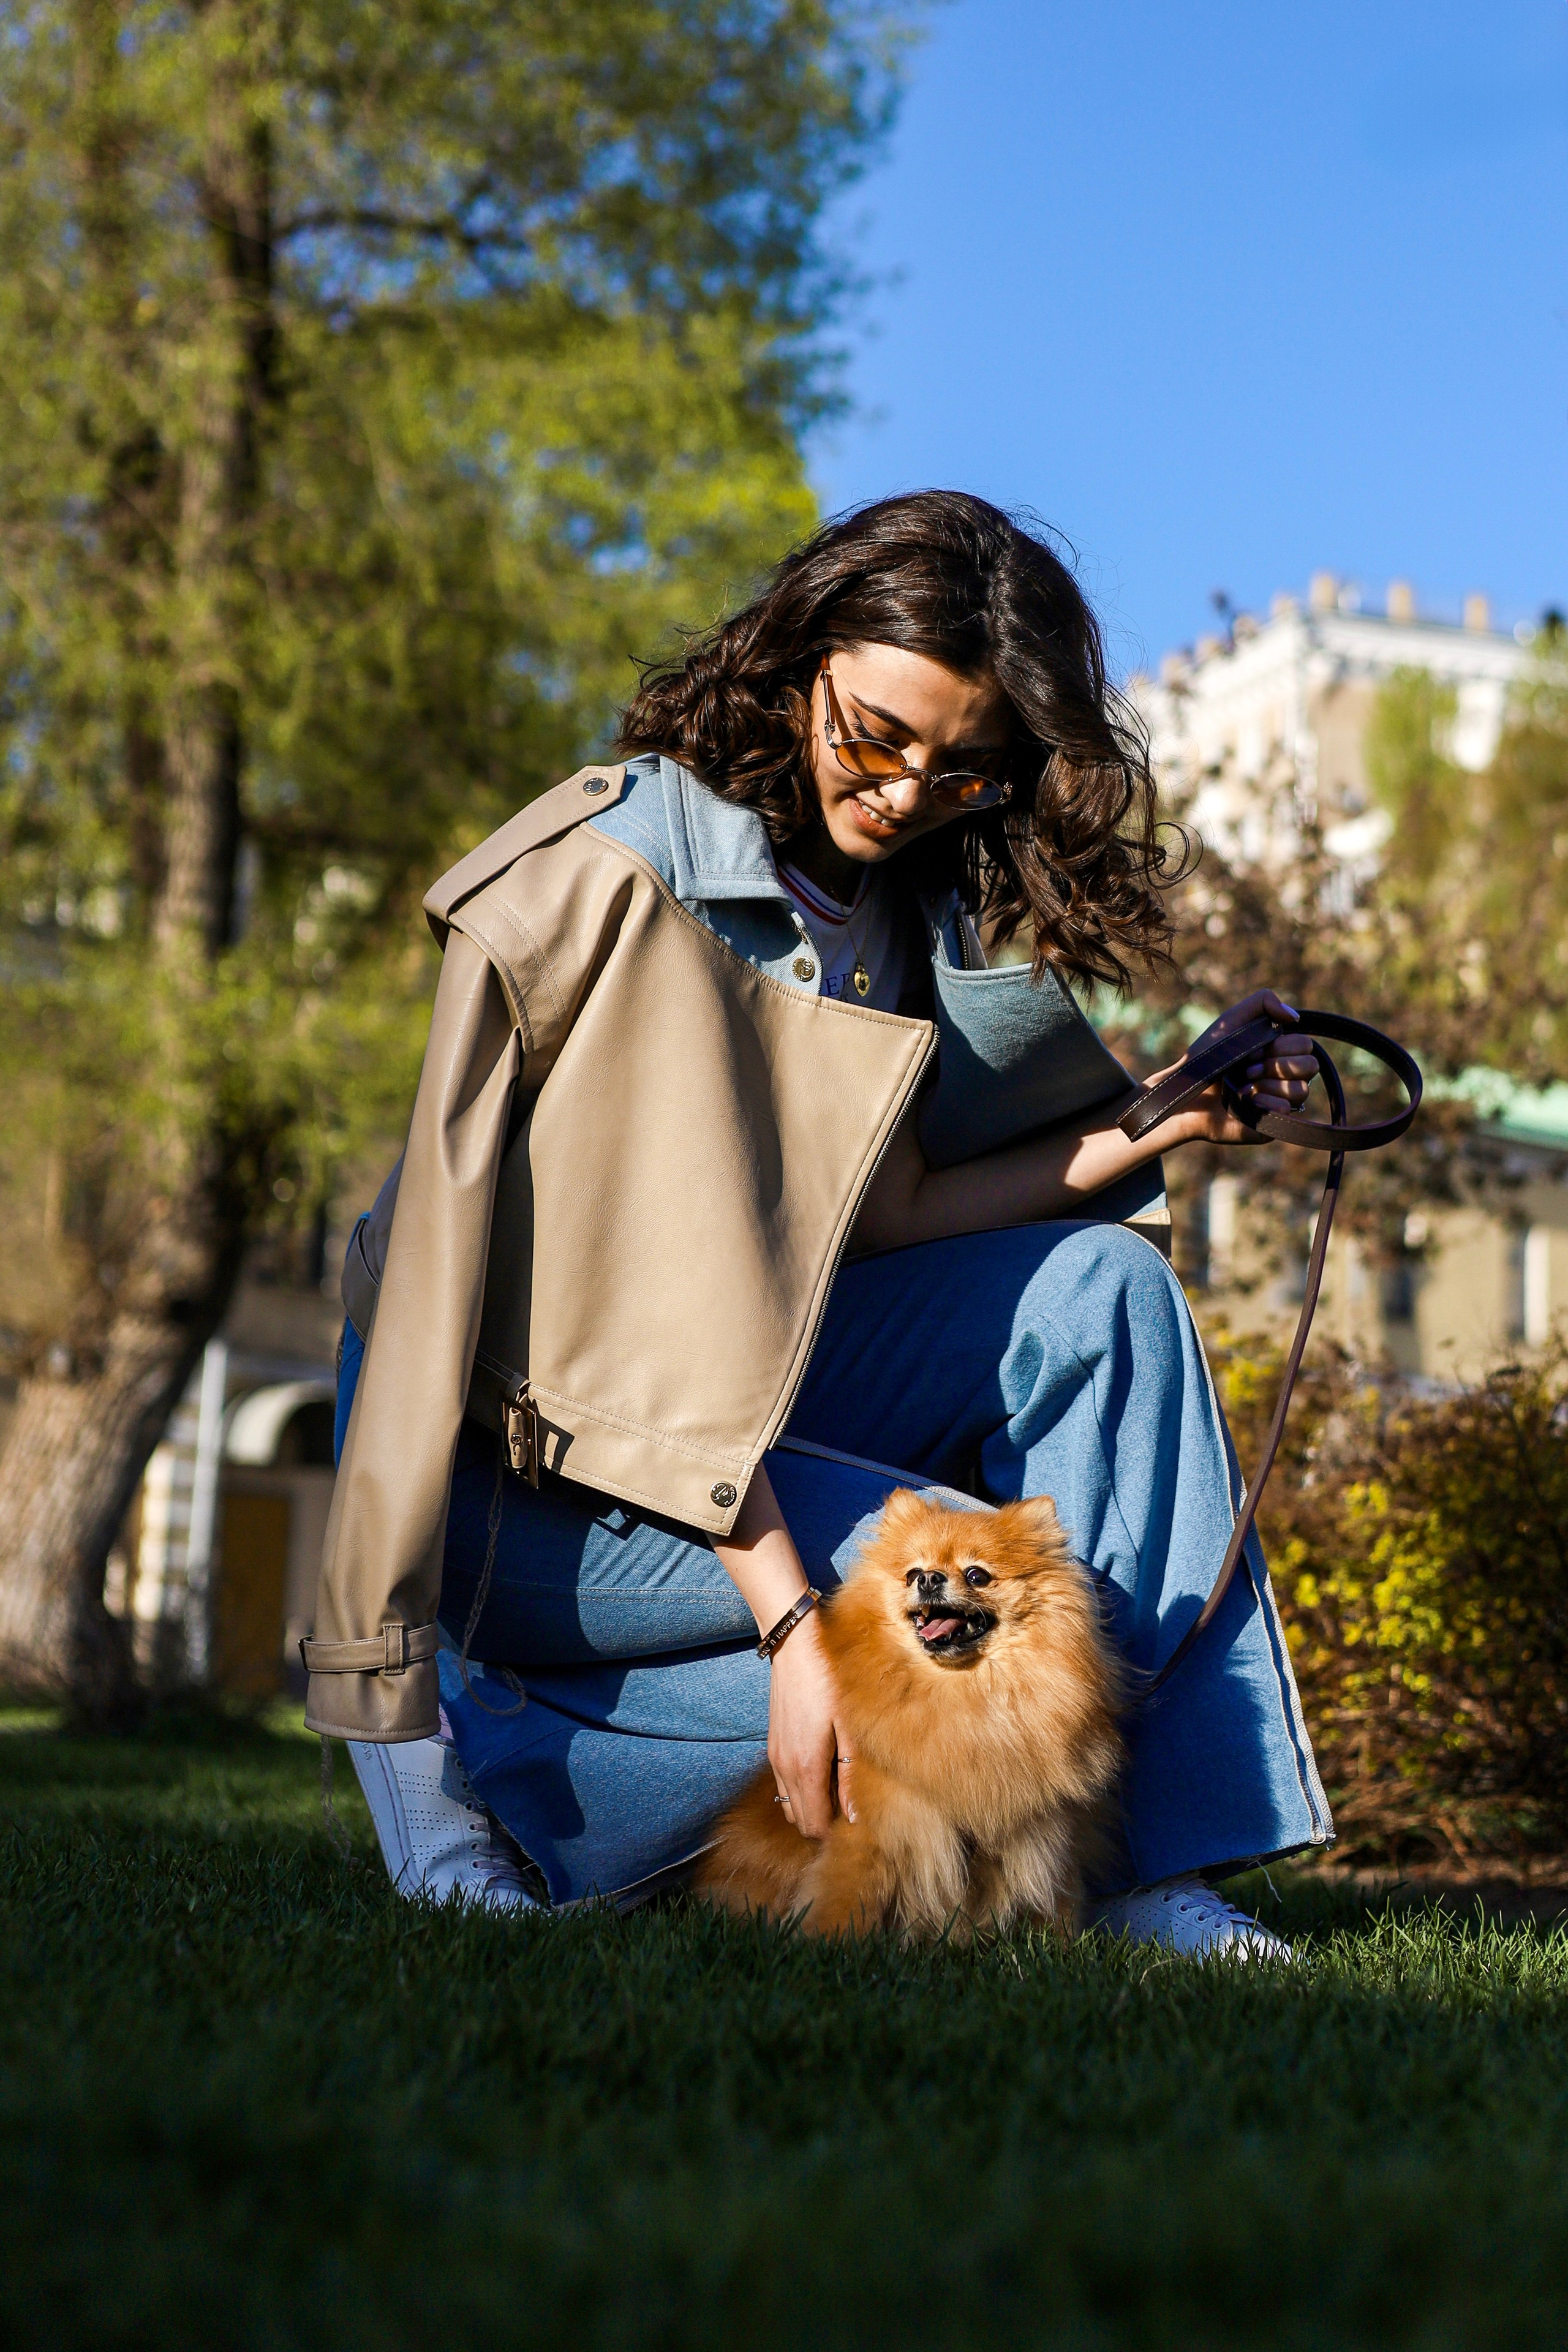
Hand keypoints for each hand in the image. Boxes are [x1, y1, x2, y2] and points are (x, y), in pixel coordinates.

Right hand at [766, 1609, 856, 1839]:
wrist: (795, 1647)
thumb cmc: (830, 1682)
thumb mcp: (850, 1728)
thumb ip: (850, 1776)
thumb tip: (855, 1816)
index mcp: (806, 1768)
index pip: (815, 1826)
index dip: (837, 1830)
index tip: (858, 1816)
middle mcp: (785, 1769)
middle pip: (801, 1822)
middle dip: (825, 1821)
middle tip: (851, 1801)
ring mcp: (775, 1758)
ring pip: (790, 1805)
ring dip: (812, 1806)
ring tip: (838, 1784)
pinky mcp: (773, 1747)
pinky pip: (784, 1785)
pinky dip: (802, 1789)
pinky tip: (823, 1767)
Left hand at [1160, 989, 1317, 1146]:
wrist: (1186, 1092)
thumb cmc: (1207, 1056)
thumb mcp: (1233, 1018)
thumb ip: (1264, 1002)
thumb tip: (1295, 1017)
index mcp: (1281, 1052)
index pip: (1305, 1045)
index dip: (1280, 1046)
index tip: (1252, 1051)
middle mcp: (1285, 1076)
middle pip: (1310, 1066)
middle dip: (1276, 1064)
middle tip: (1247, 1069)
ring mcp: (1281, 1100)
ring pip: (1302, 1090)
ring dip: (1268, 1084)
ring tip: (1242, 1088)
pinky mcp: (1273, 1124)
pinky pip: (1286, 1112)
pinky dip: (1263, 1103)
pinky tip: (1244, 1102)